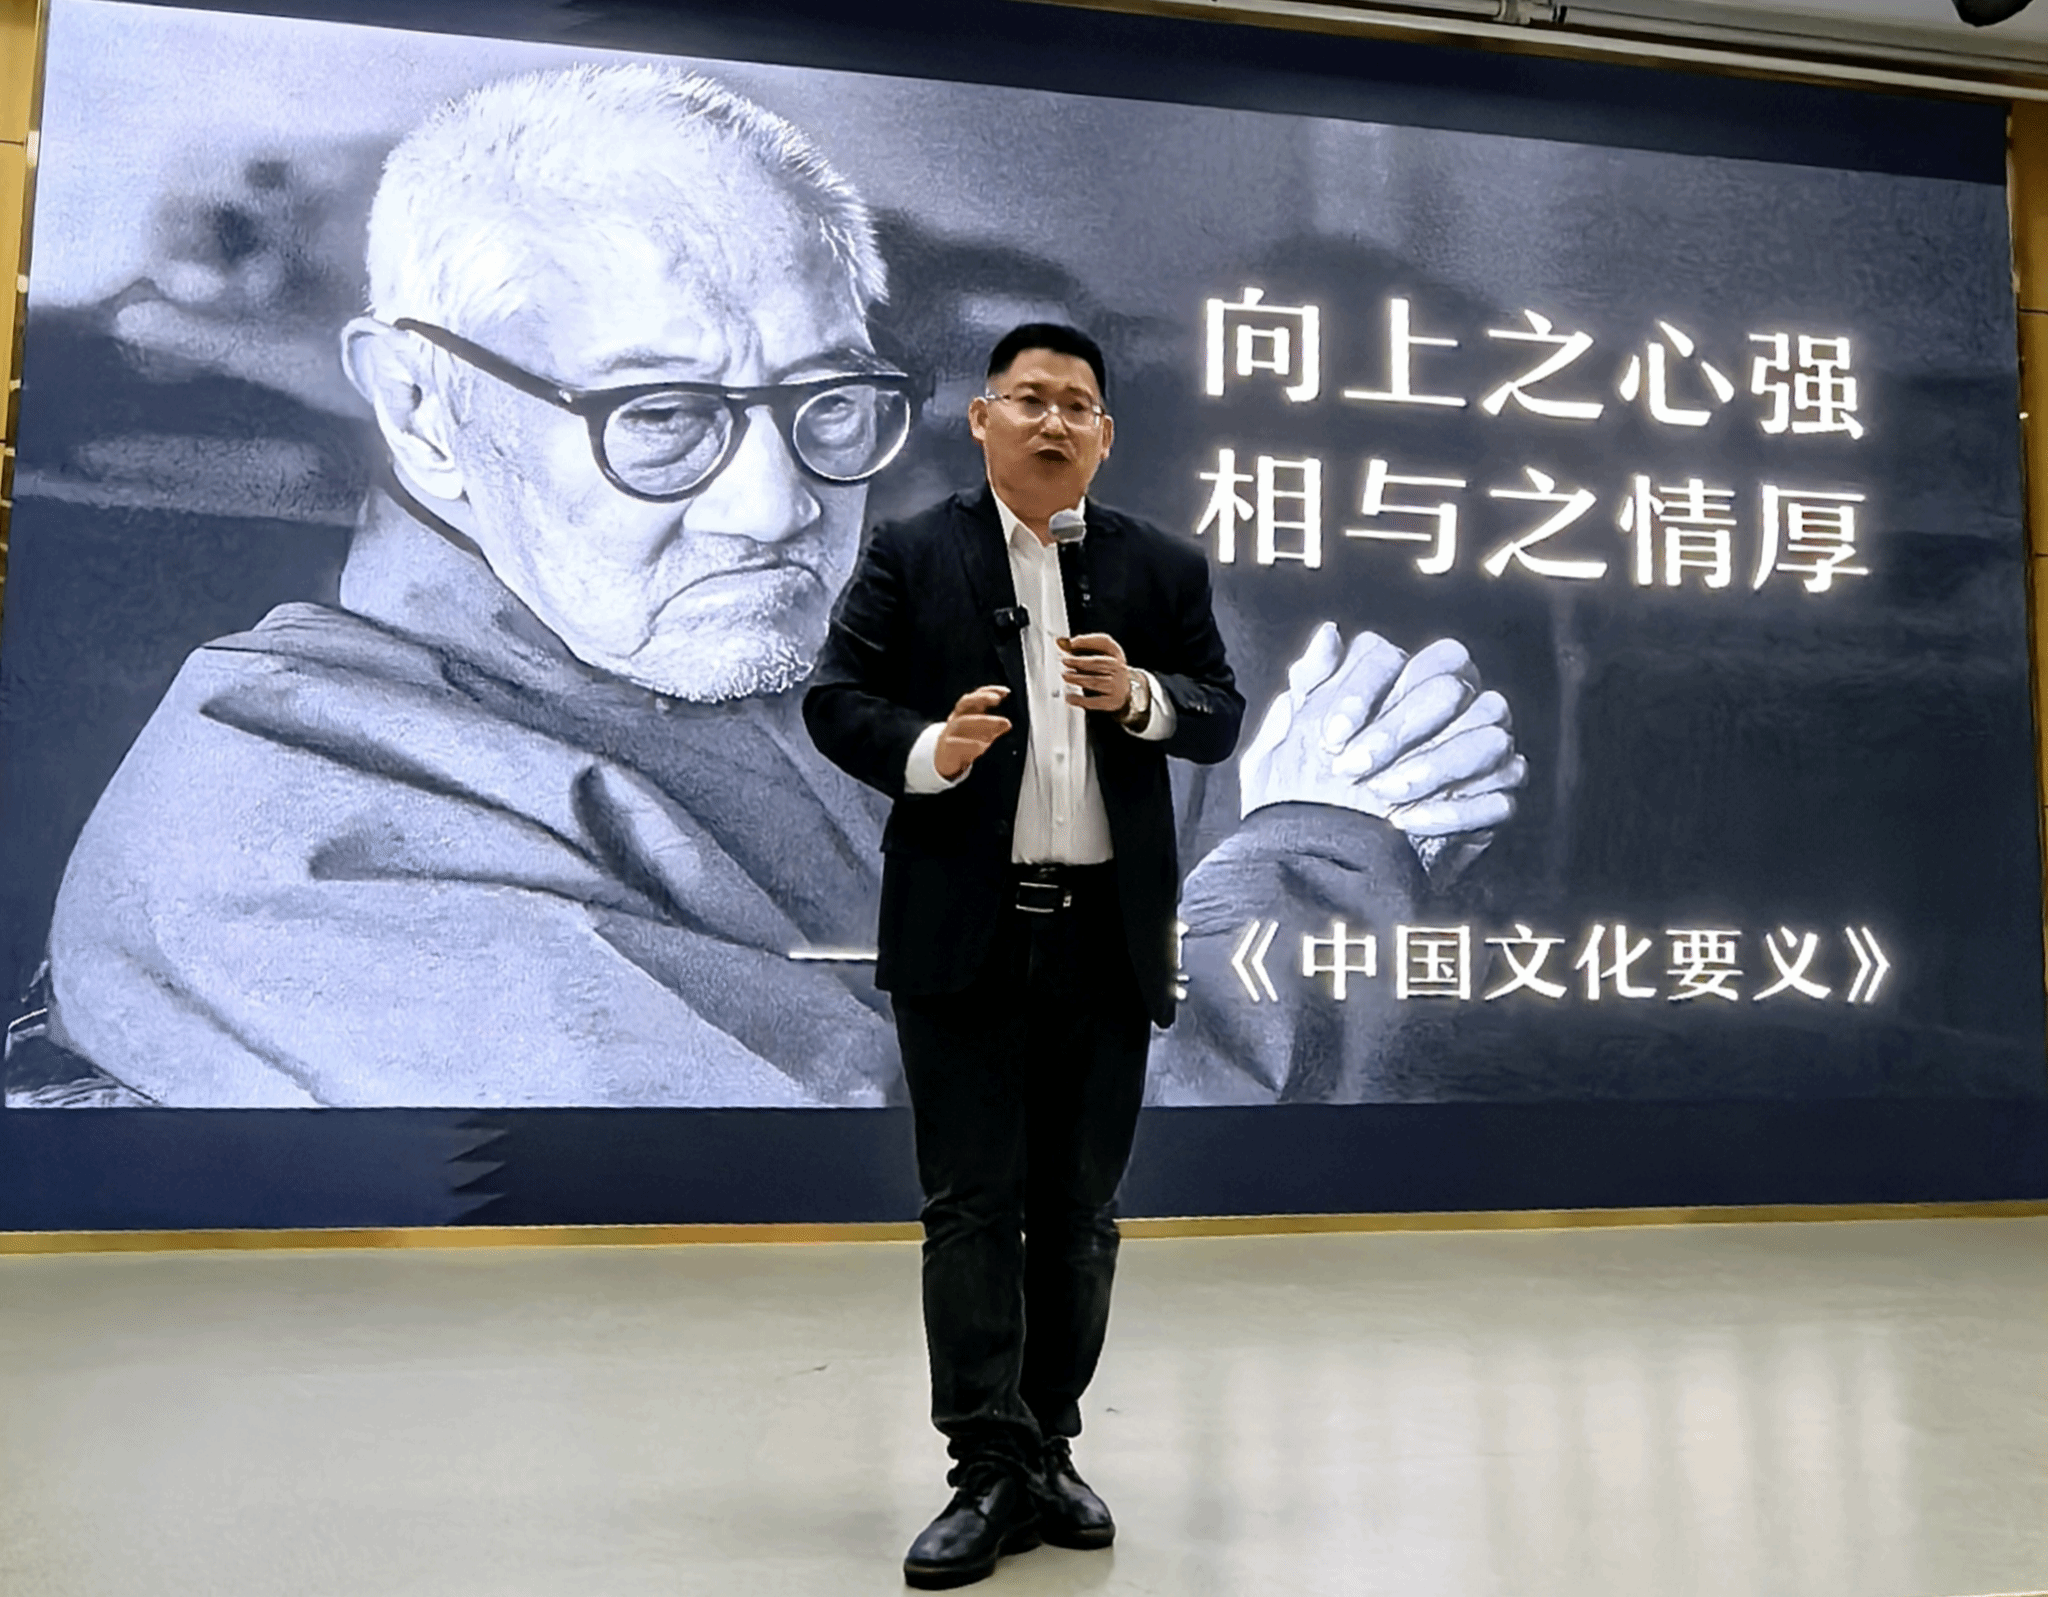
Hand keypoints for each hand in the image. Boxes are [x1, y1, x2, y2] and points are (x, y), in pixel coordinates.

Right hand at [934, 685, 1012, 779]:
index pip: (976, 695)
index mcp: (966, 711)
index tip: (1005, 692)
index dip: (990, 691)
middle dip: (982, 698)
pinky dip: (971, 743)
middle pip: (965, 702)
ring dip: (982, 721)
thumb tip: (1007, 724)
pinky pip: (956, 742)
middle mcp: (956, 717)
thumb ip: (994, 727)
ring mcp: (949, 730)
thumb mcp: (983, 733)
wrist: (945, 759)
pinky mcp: (946, 745)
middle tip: (998, 700)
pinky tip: (983, 746)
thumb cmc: (966, 742)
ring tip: (1001, 725)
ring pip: (962, 721)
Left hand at [1057, 633, 1131, 712]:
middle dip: (1079, 661)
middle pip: (1098, 663)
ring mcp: (1117, 686)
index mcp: (1116, 654)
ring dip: (1078, 678)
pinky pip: (1094, 701)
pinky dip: (1080, 700)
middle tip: (1064, 661)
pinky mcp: (1112, 701)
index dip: (1087, 641)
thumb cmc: (1105, 671)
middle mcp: (1119, 668)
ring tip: (1065, 676)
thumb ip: (1081, 648)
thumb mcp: (1099, 656)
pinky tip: (1070, 697)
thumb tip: (1061, 642)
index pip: (1104, 642)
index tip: (1070, 642)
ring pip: (1095, 681)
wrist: (1123, 693)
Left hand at [1239, 622, 1525, 837]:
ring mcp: (1484, 751)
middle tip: (1352, 769)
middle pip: (1450, 690)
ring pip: (1487, 739)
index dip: (1364, 691)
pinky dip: (1453, 811)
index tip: (1330, 735)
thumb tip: (1328, 633)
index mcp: (1409, 680)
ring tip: (1383, 797)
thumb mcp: (1296, 735)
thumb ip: (1312, 682)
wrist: (1330, 861)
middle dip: (1398, 730)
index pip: (1406, 658)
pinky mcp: (1495, 799)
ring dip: (1431, 768)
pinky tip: (1407, 823)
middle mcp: (1457, 706)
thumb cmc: (1312, 789)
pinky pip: (1498, 796)